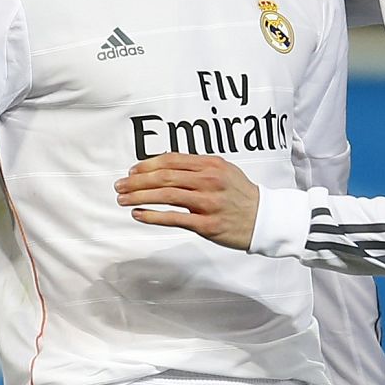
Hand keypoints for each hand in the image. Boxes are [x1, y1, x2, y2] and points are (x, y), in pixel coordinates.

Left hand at [114, 154, 258, 249]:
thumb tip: (167, 166)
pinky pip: (174, 218)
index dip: (147, 164)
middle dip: (137, 181)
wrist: (264, 219)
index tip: (132, 170)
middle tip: (119, 185)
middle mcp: (208, 181)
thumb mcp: (224, 171)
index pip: (171, 160)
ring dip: (139, 196)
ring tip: (122, 199)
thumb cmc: (241, 195)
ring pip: (165, 196)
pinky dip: (152, 216)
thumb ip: (198, 167)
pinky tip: (138, 214)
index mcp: (211, 165)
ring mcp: (208, 203)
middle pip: (164, 177)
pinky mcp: (207, 225)